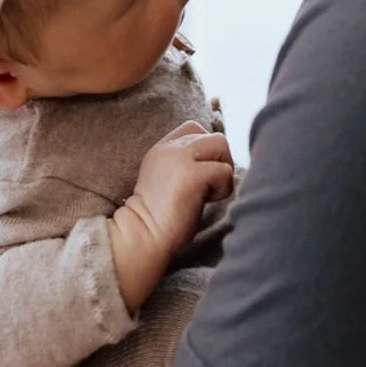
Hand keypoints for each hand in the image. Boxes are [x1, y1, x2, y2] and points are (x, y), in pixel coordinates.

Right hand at [108, 122, 235, 309]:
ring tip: (207, 193)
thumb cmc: (158, 220)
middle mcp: (169, 148)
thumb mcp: (168, 181)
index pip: (194, 129)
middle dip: (219, 161)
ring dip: (223, 170)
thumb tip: (219, 164)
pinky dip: (223, 188)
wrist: (141, 238)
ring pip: (221, 145)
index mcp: (161, 149)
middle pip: (213, 137)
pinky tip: (206, 202)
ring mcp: (180, 158)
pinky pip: (225, 171)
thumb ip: (186, 165)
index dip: (206, 150)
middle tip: (208, 187)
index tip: (201, 176)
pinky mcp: (192, 174)